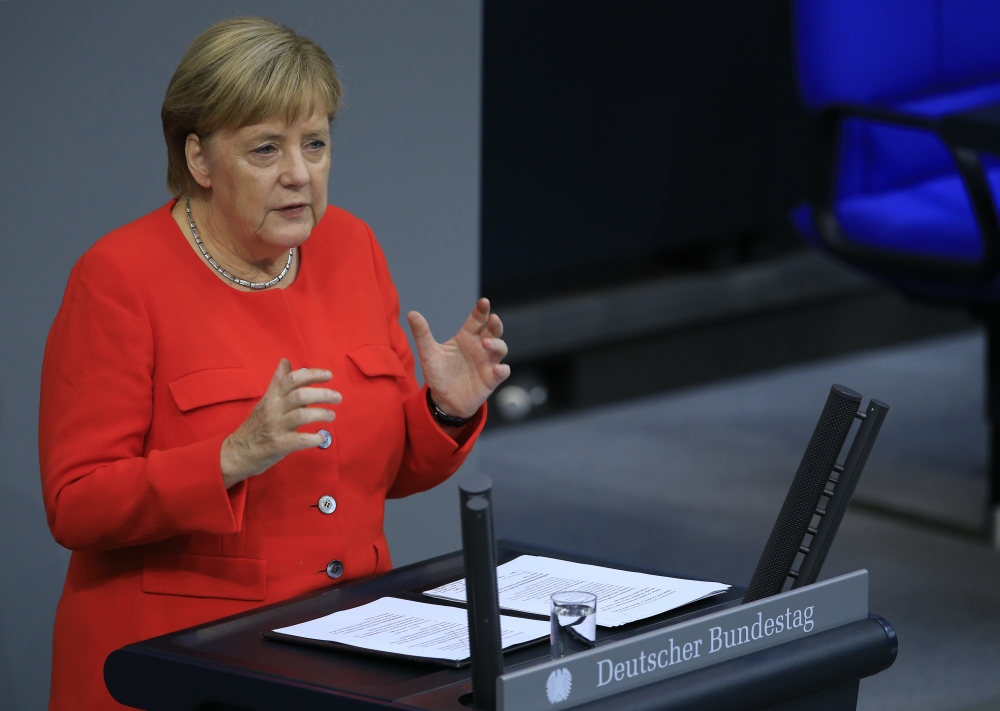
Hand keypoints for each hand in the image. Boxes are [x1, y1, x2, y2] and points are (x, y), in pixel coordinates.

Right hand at [220, 359, 341, 487]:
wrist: (236, 453)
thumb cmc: (255, 426)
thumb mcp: (265, 401)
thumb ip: (278, 382)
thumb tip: (286, 361)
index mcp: (271, 397)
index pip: (292, 379)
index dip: (312, 374)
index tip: (328, 375)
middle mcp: (273, 410)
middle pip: (300, 395)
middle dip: (323, 394)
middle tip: (338, 397)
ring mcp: (275, 427)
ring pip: (301, 415)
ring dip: (321, 413)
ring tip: (332, 415)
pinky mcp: (278, 445)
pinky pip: (300, 440)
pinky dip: (314, 438)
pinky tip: (322, 437)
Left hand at [406, 297, 510, 420]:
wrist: (444, 400)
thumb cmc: (439, 374)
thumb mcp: (429, 354)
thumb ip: (422, 334)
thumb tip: (411, 313)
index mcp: (466, 337)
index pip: (477, 320)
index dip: (481, 311)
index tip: (484, 302)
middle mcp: (480, 347)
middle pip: (493, 331)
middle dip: (495, 324)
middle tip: (493, 318)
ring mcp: (488, 362)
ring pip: (500, 348)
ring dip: (497, 345)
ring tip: (486, 344)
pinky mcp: (491, 379)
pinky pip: (502, 372)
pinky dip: (502, 370)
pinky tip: (497, 369)